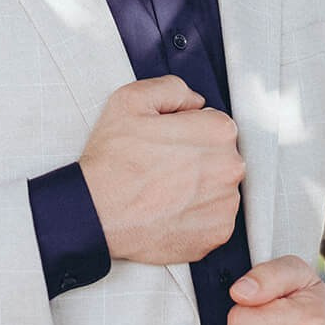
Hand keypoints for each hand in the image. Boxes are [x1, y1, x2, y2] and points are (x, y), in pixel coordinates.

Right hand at [79, 76, 242, 265]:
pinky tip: (169, 209)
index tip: (169, 142)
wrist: (95, 212)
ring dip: (198, 187)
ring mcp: (225, 205)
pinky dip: (195, 216)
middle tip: (163, 165)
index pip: (216, 124)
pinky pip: (214, 219)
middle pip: (221, 156)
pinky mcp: (216, 235)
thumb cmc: (111, 162)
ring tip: (164, 189)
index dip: (188, 130)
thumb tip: (193, 101)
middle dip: (197, 158)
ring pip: (219, 188)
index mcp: (216, 132)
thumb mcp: (131, 100)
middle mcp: (229, 168)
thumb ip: (172, 88)